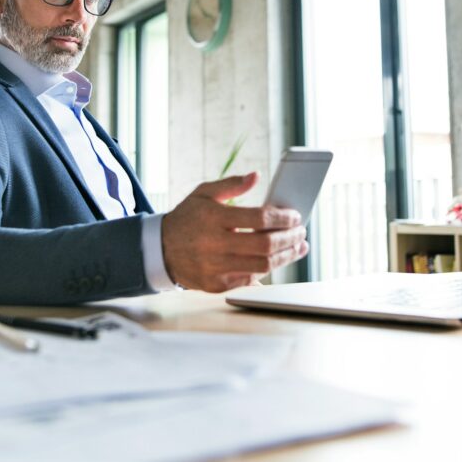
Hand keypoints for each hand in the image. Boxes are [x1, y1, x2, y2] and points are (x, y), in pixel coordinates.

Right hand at [160, 172, 308, 292]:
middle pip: (265, 246)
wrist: (160, 250)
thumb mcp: (203, 193)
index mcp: (213, 218)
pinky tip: (276, 259)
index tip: (295, 216)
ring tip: (297, 247)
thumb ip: (231, 184)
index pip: (259, 219)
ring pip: (262, 266)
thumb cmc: (187, 218)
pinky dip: (266, 269)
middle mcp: (214, 244)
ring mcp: (214, 267)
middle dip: (289, 239)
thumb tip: (256, 176)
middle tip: (301, 232)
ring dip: (285, 257)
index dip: (283, 218)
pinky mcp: (216, 285)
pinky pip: (249, 279)